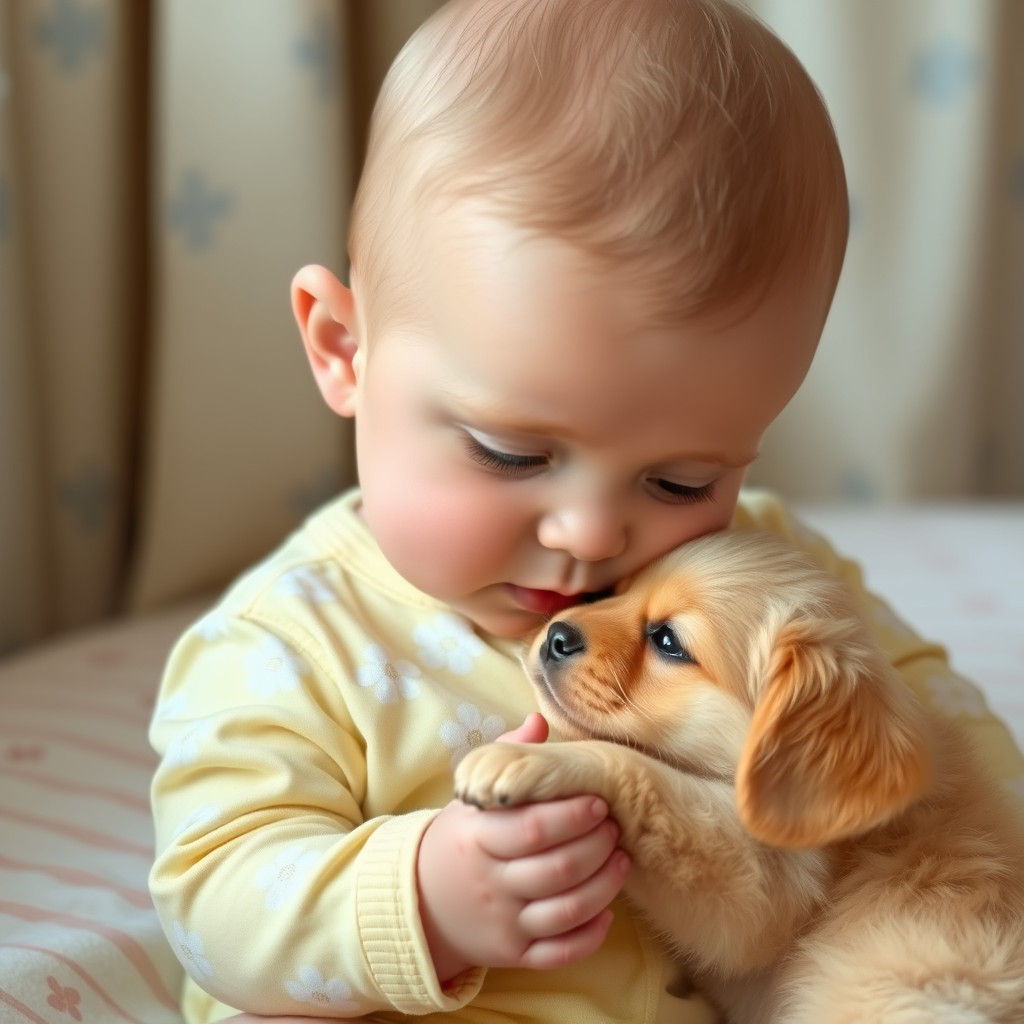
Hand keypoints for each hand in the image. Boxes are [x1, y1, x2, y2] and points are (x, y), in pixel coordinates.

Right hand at [416, 714, 629, 982]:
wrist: (420, 903)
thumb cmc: (460, 838)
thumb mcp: (472, 796)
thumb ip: (506, 757)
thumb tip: (538, 721)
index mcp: (477, 838)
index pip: (534, 828)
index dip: (573, 815)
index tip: (599, 801)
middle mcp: (490, 884)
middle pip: (557, 869)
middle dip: (597, 846)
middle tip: (615, 826)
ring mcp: (503, 923)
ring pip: (566, 911)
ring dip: (605, 886)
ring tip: (621, 859)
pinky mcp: (513, 955)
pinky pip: (559, 954)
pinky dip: (590, 935)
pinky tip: (607, 912)